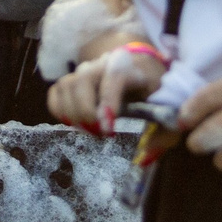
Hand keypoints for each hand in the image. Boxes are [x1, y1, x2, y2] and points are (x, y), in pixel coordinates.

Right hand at [46, 42, 164, 130]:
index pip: (115, 76)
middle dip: (86, 112)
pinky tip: (75, 123)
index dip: (108, 101)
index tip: (108, 129)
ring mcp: (84, 69)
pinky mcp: (71, 79)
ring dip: (72, 114)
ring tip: (89, 130)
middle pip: (83, 79)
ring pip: (66, 85)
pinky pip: (55, 92)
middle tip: (98, 134)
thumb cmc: (153, 93)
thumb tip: (143, 159)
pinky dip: (60, 110)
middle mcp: (104, 63)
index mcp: (132, 67)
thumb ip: (162, 135)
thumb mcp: (166, 111)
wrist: (139, 68)